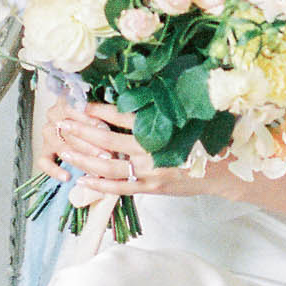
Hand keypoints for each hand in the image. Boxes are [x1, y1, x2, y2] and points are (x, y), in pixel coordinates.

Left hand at [42, 100, 207, 200]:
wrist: (224, 170)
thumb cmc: (206, 140)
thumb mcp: (186, 119)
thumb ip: (161, 112)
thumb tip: (133, 97)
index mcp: (159, 127)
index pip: (121, 116)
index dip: (98, 109)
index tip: (80, 103)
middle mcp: (152, 149)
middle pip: (106, 139)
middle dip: (80, 131)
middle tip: (60, 122)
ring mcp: (150, 171)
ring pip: (108, 165)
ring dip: (83, 157)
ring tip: (63, 149)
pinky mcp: (152, 188)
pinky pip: (119, 188)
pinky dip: (99, 185)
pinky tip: (82, 179)